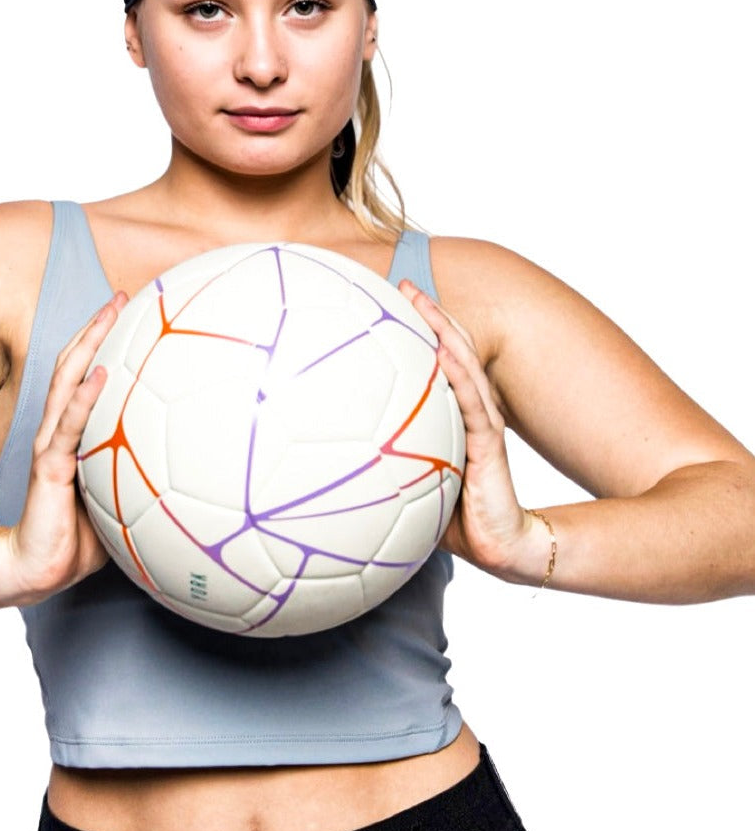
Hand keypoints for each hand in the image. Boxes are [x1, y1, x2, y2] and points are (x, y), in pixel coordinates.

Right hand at [4, 292, 127, 603]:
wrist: (41, 567)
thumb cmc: (80, 536)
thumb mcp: (117, 497)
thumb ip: (139, 474)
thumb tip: (189, 467)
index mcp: (73, 434)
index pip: (84, 377)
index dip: (101, 343)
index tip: (130, 315)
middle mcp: (59, 431)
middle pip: (74, 365)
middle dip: (96, 328)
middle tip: (121, 297)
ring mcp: (52, 445)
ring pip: (68, 382)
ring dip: (90, 344)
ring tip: (110, 313)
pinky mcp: (51, 467)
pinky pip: (70, 427)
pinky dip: (85, 398)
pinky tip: (102, 375)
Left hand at [398, 280, 536, 579]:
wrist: (499, 545)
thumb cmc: (456, 519)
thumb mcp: (410, 486)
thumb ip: (382, 470)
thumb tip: (332, 468)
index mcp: (450, 418)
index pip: (436, 364)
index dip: (420, 332)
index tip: (391, 305)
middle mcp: (467, 412)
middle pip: (450, 351)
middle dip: (429, 315)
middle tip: (403, 285)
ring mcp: (480, 422)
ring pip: (461, 363)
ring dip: (442, 328)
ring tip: (419, 299)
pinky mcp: (489, 441)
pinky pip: (471, 400)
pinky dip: (457, 371)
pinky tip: (441, 348)